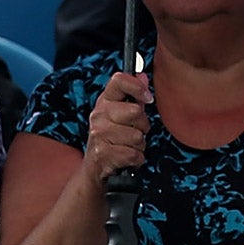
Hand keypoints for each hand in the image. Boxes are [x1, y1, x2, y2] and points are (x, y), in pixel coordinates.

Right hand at [82, 70, 150, 191]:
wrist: (95, 168)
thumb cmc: (112, 138)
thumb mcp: (121, 114)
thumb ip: (134, 95)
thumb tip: (142, 75)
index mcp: (104, 101)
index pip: (119, 80)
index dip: (138, 86)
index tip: (148, 97)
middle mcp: (98, 116)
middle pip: (136, 111)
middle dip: (142, 125)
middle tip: (134, 131)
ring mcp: (99, 135)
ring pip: (137, 136)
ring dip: (139, 145)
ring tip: (127, 145)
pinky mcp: (103, 154)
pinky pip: (134, 154)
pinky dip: (136, 158)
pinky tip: (126, 157)